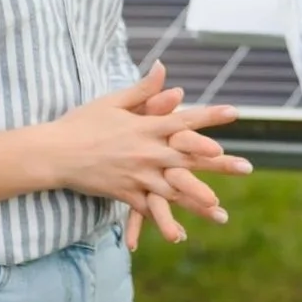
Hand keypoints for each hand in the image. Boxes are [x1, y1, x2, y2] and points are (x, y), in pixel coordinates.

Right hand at [40, 64, 243, 242]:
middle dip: (221, 163)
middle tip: (247, 167)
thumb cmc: (82, 123)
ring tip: (220, 209)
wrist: (54, 152)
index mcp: (147, 127)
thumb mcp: (113, 101)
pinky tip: (179, 234)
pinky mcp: (125, 194)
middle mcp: (148, 152)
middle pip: (191, 158)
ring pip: (174, 189)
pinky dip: (163, 222)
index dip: (211, 116)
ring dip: (198, 198)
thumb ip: (143, 90)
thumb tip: (163, 67)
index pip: (186, 120)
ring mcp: (137, 176)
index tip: (235, 112)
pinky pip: (148, 210)